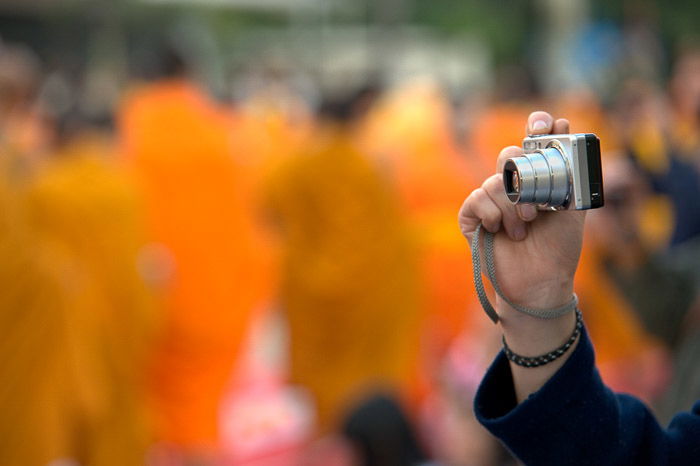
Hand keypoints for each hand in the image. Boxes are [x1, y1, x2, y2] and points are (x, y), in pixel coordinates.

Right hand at [459, 111, 584, 311]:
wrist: (541, 281)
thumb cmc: (558, 247)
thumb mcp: (572, 204)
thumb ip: (568, 169)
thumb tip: (564, 125)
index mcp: (538, 177)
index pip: (534, 139)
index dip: (538, 125)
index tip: (543, 125)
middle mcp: (512, 184)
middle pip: (508, 155)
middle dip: (523, 179)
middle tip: (536, 208)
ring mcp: (491, 200)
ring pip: (494, 182)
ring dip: (512, 209)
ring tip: (523, 230)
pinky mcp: (472, 217)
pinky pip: (475, 200)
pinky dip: (490, 214)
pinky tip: (500, 230)